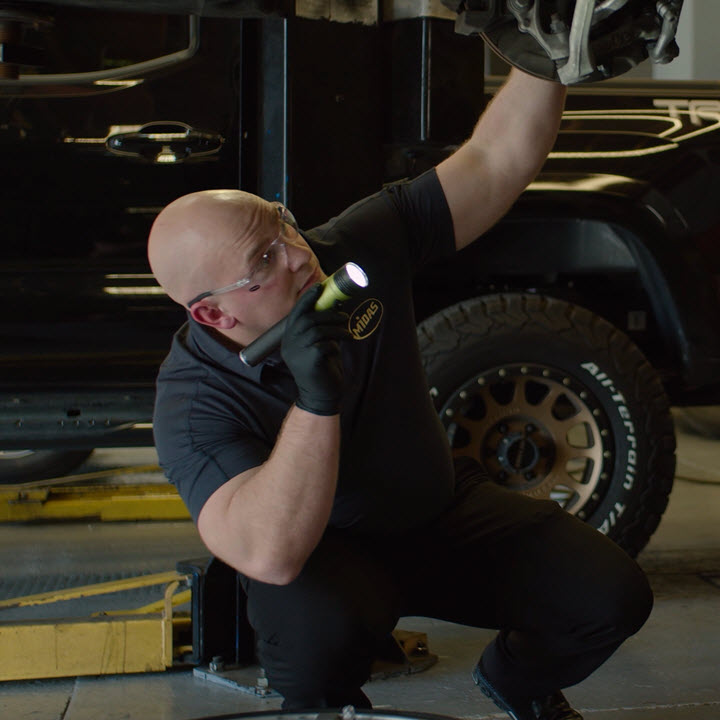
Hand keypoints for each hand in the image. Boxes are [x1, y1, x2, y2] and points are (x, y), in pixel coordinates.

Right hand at [281, 284, 349, 415]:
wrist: (321, 396)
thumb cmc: (322, 369)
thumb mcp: (319, 345)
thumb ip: (322, 329)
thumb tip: (335, 307)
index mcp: (289, 339)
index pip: (296, 314)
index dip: (307, 299)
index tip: (319, 288)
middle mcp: (289, 344)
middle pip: (307, 319)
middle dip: (328, 313)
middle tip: (344, 315)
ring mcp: (297, 353)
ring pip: (317, 330)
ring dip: (336, 328)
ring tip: (347, 333)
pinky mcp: (309, 361)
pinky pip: (324, 344)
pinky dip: (334, 344)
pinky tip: (338, 349)